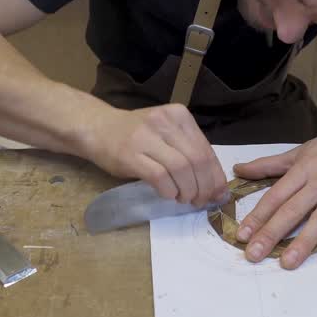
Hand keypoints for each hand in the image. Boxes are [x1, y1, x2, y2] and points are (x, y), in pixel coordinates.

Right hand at [84, 104, 226, 206]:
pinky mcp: (130, 154)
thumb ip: (188, 151)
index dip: (216, 176)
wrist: (97, 128)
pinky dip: (169, 191)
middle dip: (205, 186)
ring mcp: (146, 137)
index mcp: (179, 116)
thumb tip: (215, 183)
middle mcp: (165, 122)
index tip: (219, 194)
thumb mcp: (166, 132)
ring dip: (188, 190)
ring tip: (185, 199)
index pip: (206, 149)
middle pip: (197, 160)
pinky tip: (169, 195)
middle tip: (202, 201)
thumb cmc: (135, 134)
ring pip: (181, 168)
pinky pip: (159, 177)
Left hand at [233, 114, 316, 268]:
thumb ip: (270, 164)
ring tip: (286, 263)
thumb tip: (238, 170)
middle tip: (254, 255)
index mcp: (304, 168)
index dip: (258, 216)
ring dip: (303, 243)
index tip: (242, 236)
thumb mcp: (301, 151)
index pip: (276, 196)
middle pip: (293, 210)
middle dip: (272, 233)